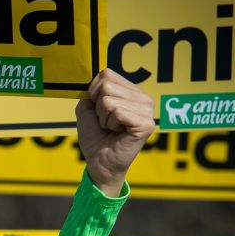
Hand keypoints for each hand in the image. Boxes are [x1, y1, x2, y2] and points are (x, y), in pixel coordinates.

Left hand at [75, 69, 154, 196]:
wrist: (99, 162)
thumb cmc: (95, 137)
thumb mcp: (87, 109)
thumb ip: (91, 91)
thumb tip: (97, 78)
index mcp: (132, 92)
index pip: (107, 74)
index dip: (93, 92)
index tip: (98, 110)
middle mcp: (143, 98)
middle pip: (106, 86)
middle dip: (98, 108)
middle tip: (106, 123)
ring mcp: (148, 110)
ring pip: (109, 99)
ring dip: (103, 117)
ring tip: (112, 128)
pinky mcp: (146, 123)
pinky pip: (117, 112)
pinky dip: (110, 124)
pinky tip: (118, 133)